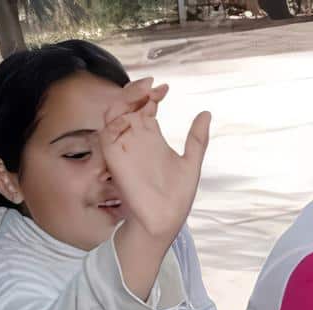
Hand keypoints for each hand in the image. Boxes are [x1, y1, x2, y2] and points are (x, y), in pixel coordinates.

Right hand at [99, 78, 210, 243]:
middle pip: (128, 104)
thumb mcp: (191, 162)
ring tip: (144, 93)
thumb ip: (197, 139)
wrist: (164, 220)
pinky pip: (106, 134)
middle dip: (137, 90)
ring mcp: (123, 147)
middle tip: (154, 86)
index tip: (166, 88)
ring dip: (125, 99)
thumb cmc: (176, 197)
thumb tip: (206, 113)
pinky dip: (116, 122)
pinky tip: (131, 117)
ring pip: (114, 113)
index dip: (152, 94)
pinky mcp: (113, 159)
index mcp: (152, 138)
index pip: (145, 107)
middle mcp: (135, 139)